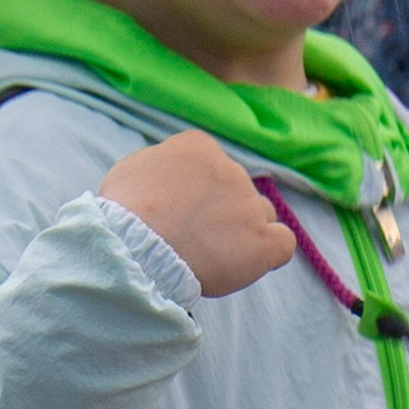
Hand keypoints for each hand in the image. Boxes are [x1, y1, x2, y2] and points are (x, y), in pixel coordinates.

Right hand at [101, 134, 296, 297]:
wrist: (137, 248)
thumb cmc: (125, 212)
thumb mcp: (133, 169)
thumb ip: (162, 165)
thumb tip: (172, 174)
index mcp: (199, 147)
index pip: (212, 165)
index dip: (199, 191)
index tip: (182, 210)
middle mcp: (231, 169)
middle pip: (236, 189)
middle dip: (221, 211)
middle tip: (193, 237)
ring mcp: (250, 205)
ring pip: (261, 213)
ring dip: (244, 230)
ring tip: (215, 254)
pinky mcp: (263, 240)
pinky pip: (283, 242)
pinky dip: (271, 251)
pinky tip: (250, 261)